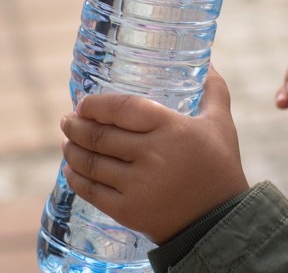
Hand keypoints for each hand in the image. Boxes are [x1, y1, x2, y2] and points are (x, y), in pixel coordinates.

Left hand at [59, 67, 249, 244]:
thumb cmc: (220, 168)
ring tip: (66, 142)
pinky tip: (70, 170)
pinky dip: (76, 179)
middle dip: (76, 125)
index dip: (95, 105)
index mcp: (170, 128)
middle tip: (67, 120)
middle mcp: (151, 154)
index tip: (83, 104)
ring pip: (91, 162)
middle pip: (99, 135)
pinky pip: (92, 192)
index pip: (121, 108)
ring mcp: (137, 185)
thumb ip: (213, 90)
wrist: (221, 223)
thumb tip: (206, 62)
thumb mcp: (221, 124)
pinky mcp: (128, 211)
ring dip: (72, 150)